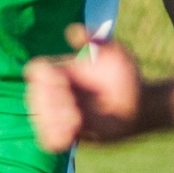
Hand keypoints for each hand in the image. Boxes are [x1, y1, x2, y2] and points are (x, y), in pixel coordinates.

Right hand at [25, 24, 143, 152]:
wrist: (140, 105)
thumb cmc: (127, 76)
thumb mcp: (117, 54)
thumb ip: (96, 40)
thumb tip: (71, 31)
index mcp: (61, 71)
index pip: (36, 71)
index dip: (43, 77)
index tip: (63, 80)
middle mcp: (57, 93)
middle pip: (33, 97)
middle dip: (49, 101)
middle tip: (72, 104)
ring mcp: (61, 115)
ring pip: (39, 120)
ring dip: (53, 121)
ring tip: (76, 118)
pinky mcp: (68, 135)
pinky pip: (48, 141)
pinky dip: (54, 138)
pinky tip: (73, 133)